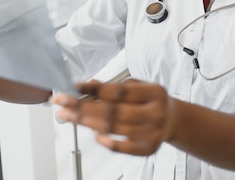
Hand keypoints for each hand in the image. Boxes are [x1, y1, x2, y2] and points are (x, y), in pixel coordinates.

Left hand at [52, 79, 175, 155]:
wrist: (173, 120)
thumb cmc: (151, 100)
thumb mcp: (138, 86)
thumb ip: (115, 86)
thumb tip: (89, 85)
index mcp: (154, 92)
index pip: (119, 91)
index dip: (95, 89)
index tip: (75, 87)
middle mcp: (155, 113)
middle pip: (113, 111)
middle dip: (82, 107)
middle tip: (62, 102)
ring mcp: (152, 133)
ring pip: (113, 129)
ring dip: (87, 122)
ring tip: (68, 116)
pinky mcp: (147, 149)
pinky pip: (121, 147)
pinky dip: (105, 141)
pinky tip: (93, 133)